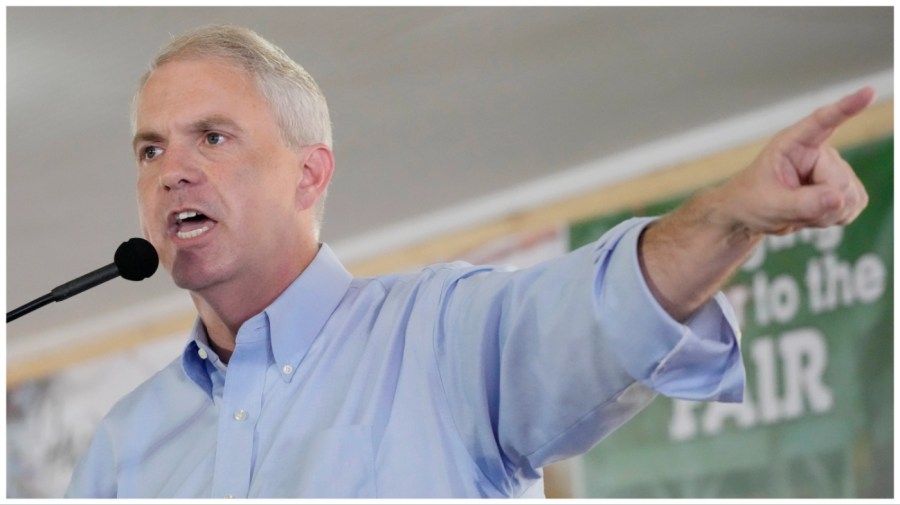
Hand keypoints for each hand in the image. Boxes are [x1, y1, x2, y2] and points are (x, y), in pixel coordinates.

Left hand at [719, 86, 874, 235]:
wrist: (751, 215)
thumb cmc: (751, 201)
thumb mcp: (770, 205)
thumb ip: (802, 203)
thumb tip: (838, 199)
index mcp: (793, 144)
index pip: (822, 122)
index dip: (846, 107)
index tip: (867, 92)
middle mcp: (818, 152)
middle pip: (840, 182)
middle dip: (821, 204)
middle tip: (792, 208)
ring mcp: (834, 169)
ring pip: (850, 197)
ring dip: (826, 214)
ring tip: (799, 209)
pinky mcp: (843, 187)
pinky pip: (854, 206)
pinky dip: (835, 217)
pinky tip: (813, 214)